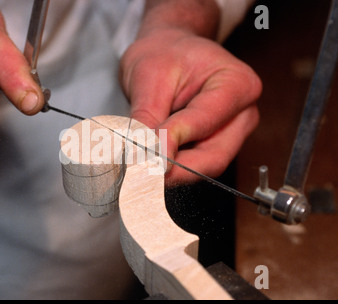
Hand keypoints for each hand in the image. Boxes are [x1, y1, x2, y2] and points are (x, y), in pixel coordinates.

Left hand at [120, 27, 260, 186]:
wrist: (168, 51)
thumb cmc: (164, 54)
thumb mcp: (148, 77)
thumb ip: (146, 118)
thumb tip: (140, 155)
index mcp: (237, 84)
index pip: (204, 122)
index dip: (172, 142)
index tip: (144, 154)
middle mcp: (242, 113)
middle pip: (213, 157)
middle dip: (174, 169)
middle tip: (139, 174)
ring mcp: (232, 132)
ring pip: (204, 166)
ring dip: (171, 172)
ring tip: (139, 167)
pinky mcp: (217, 145)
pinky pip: (196, 165)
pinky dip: (171, 168)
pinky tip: (149, 163)